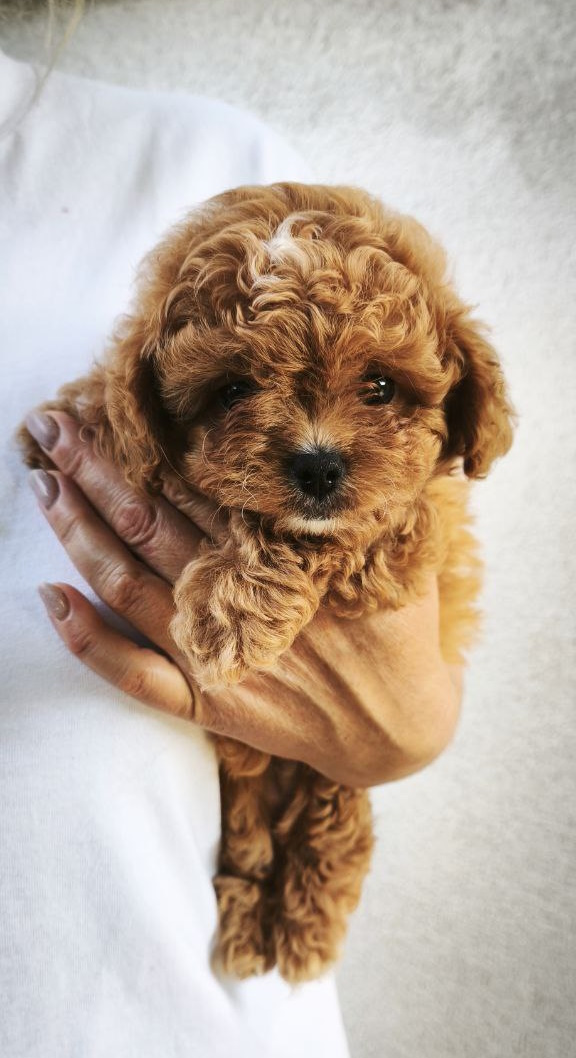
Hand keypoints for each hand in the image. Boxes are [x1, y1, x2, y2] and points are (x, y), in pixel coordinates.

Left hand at [25, 410, 462, 787]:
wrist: (397, 731)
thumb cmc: (400, 632)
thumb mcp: (408, 553)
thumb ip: (392, 496)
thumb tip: (401, 436)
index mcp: (285, 555)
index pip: (198, 486)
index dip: (148, 445)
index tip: (106, 403)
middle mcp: (241, 597)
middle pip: (150, 522)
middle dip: (96, 472)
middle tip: (51, 426)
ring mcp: (217, 654)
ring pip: (129, 584)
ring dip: (80, 533)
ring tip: (43, 484)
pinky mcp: (208, 703)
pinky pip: (134, 675)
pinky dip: (89, 641)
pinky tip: (50, 599)